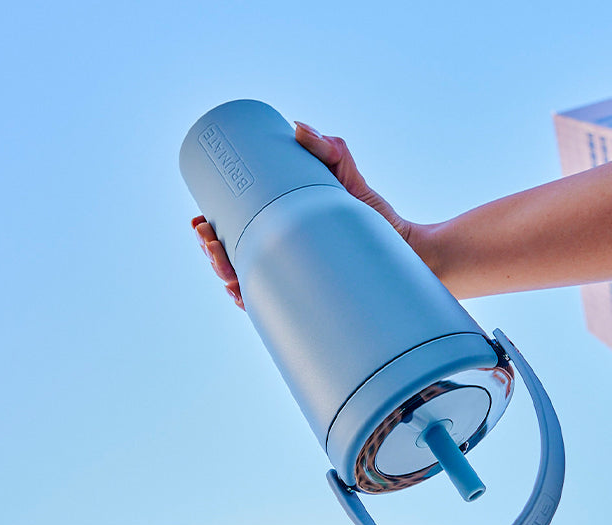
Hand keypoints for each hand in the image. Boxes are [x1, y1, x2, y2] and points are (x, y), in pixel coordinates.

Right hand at [192, 121, 418, 307]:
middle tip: (206, 235)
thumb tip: (297, 127)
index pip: (234, 239)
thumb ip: (328, 149)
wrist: (412, 253)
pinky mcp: (310, 303)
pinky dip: (249, 302)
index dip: (208, 233)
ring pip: (243, 287)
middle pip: (231, 264)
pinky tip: (237, 294)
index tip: (199, 221)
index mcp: (280, 240)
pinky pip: (271, 310)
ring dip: (221, 274)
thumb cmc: (378, 220)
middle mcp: (283, 266)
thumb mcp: (347, 178)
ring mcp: (294, 287)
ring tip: (218, 258)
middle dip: (209, 252)